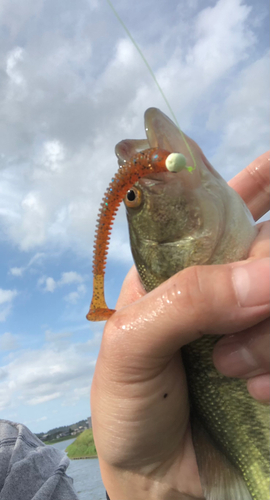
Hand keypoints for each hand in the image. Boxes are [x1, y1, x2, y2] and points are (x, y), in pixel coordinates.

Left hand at [91, 152, 269, 499]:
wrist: (160, 484)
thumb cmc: (131, 411)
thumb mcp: (130, 348)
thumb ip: (187, 302)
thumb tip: (267, 277)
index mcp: (177, 275)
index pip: (213, 214)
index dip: (246, 184)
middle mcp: (222, 291)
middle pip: (265, 250)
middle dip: (261, 279)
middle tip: (229, 341)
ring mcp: (255, 324)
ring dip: (267, 334)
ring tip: (233, 375)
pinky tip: (257, 395)